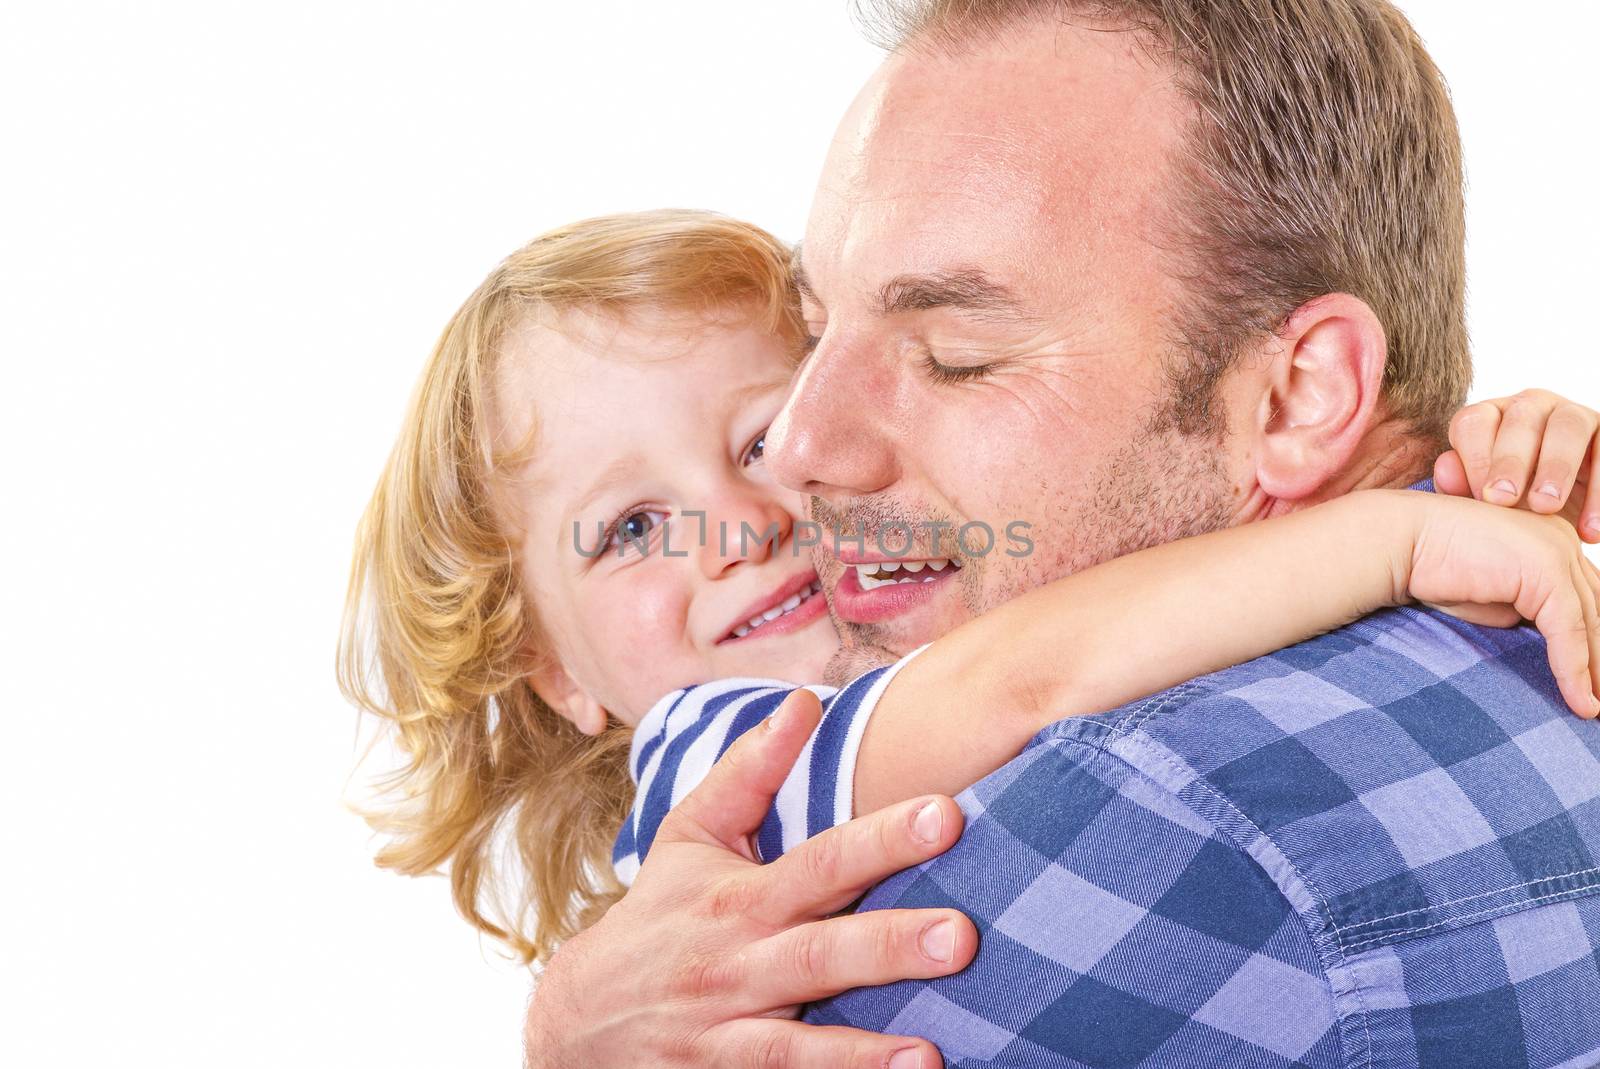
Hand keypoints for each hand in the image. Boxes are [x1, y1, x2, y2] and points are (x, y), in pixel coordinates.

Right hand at [523, 689, 977, 1068]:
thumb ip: (750, 770)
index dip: (882, 839)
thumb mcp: (690, 836)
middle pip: (819, 954)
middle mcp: (736, 965)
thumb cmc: (657, 916)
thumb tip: (804, 701)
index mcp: (741, 899)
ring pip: (798, 1045)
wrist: (574, 1021)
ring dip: (863, 1052)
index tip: (947, 815)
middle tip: (964, 935)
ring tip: (931, 1053)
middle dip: (890, 945)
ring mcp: (727, 1034)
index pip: (821, 861)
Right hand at [1402, 493, 1599, 717]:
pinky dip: (1575, 670)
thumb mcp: (1492, 597)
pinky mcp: (1546, 570)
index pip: (1587, 598)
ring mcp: (1558, 551)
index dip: (1594, 642)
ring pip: (1590, 623)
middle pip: (1597, 608)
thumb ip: (1525, 611)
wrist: (1400, 543)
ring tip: (1593, 710)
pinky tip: (1581, 701)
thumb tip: (1550, 640)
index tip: (1594, 682)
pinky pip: (1569, 629)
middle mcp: (1563, 539)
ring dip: (1595, 672)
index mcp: (1552, 539)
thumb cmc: (1432, 569)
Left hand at [1434, 388, 1599, 539]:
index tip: (1480, 498)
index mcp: (1490, 417)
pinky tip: (1589, 529)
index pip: (1474, 422)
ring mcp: (1572, 414)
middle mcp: (1530, 407)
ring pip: (1567, 427)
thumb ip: (1460, 486)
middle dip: (1510, 462)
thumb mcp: (1486, 500)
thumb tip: (1444, 469)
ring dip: (1556, 468)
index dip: (1474, 459)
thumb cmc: (1512, 506)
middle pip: (1520, 420)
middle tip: (1503, 501)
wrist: (1564, 517)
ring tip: (1546, 508)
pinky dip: (1599, 492)